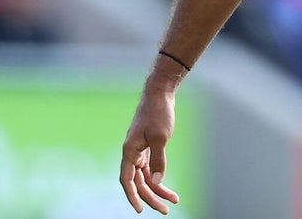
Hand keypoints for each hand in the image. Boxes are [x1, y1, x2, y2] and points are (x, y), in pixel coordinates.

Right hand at [120, 85, 179, 213]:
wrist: (160, 94)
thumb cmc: (158, 113)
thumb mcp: (160, 137)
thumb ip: (158, 160)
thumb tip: (158, 182)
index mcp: (129, 152)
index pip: (127, 180)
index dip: (132, 196)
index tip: (141, 209)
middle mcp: (132, 154)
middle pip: (139, 182)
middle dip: (152, 197)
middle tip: (166, 210)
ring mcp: (139, 151)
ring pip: (146, 177)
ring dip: (158, 189)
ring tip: (174, 200)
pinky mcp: (148, 148)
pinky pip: (150, 168)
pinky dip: (159, 177)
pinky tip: (167, 187)